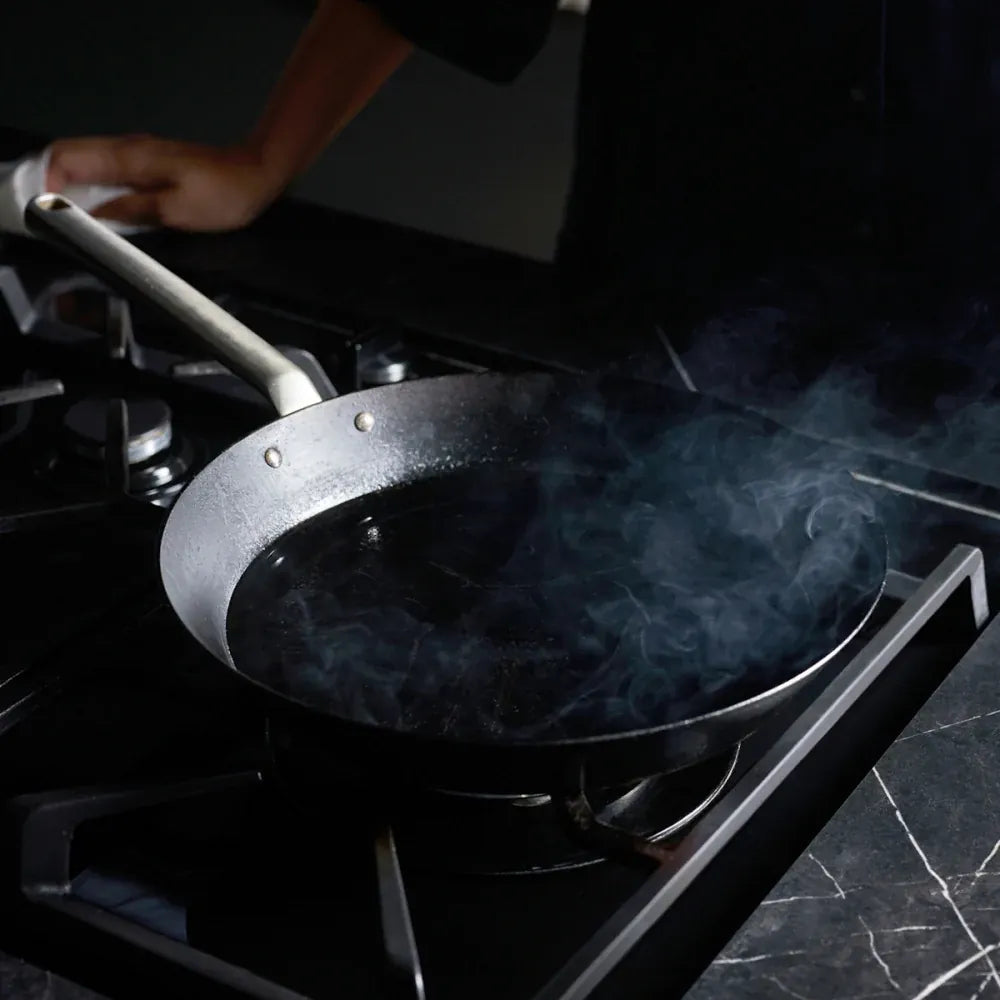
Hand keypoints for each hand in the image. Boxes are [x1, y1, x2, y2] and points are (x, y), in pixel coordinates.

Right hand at [46, 135, 285, 231]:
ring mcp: (140, 154)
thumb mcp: (175, 211)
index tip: (49, 212)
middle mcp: (128, 149)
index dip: (49, 183)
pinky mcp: (152, 163)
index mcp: (129, 158)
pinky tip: (106, 212)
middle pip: (73, 157)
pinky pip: (112, 172)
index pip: (67, 158)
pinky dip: (100, 189)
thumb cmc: (222, 196)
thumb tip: (95, 215)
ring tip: (76, 220)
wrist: (257, 174)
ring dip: (78, 188)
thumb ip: (131, 210)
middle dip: (57, 185)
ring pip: (91, 164)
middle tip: (58, 219)